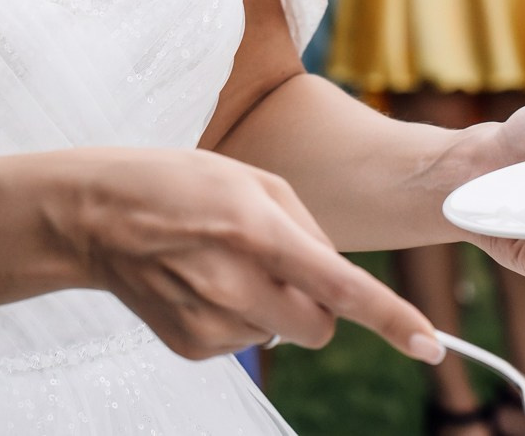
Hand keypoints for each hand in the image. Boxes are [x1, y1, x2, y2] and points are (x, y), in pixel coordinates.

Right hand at [56, 147, 443, 362]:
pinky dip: (236, 317)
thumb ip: (307, 227)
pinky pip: (244, 343)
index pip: (341, 287)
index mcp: (257, 231)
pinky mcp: (191, 345)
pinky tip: (201, 282)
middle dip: (321, 306)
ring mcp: (210, 322)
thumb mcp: (250, 177)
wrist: (93, 215)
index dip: (392, 318)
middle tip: (283, 266)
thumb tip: (336, 281)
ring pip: (281, 335)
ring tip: (223, 261)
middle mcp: (235, 284)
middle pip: (321, 327)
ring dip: (270, 306)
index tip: (431, 343)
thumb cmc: (177, 183)